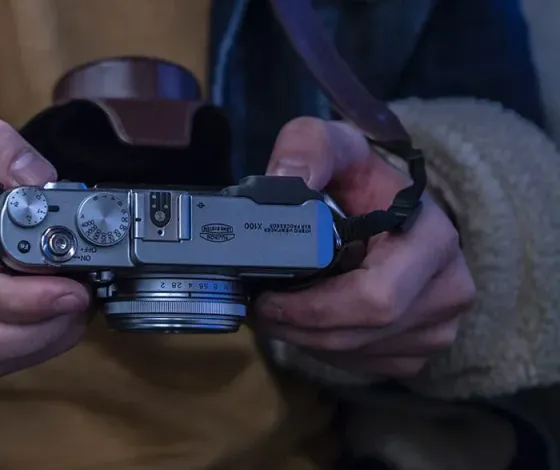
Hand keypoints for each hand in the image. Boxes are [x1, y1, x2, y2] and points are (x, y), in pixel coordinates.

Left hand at [252, 117, 475, 377]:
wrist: (387, 203)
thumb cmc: (357, 177)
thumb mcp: (332, 144)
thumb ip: (308, 147)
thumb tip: (283, 178)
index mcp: (433, 239)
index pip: (375, 297)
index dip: (311, 308)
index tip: (262, 296)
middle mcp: (449, 288)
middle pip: (361, 333)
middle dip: (297, 327)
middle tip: (254, 308)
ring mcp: (440, 326)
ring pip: (358, 354)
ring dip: (304, 340)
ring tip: (271, 311)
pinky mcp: (421, 350)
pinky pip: (364, 366)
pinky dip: (324, 350)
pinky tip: (303, 323)